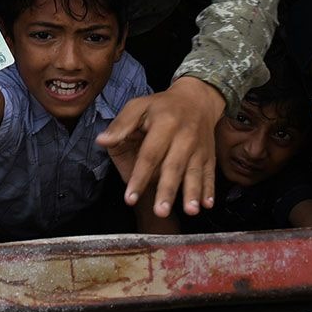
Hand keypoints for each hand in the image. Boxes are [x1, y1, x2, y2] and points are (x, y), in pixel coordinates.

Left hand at [95, 77, 223, 216]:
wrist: (197, 99)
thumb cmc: (162, 106)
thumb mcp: (138, 106)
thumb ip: (120, 125)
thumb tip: (101, 140)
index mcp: (164, 124)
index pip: (149, 154)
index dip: (139, 176)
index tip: (130, 198)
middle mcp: (184, 137)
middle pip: (174, 167)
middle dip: (167, 190)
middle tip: (160, 211)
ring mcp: (198, 148)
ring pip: (194, 173)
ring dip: (192, 193)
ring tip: (190, 211)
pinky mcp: (209, 156)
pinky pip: (209, 174)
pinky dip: (209, 190)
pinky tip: (206, 204)